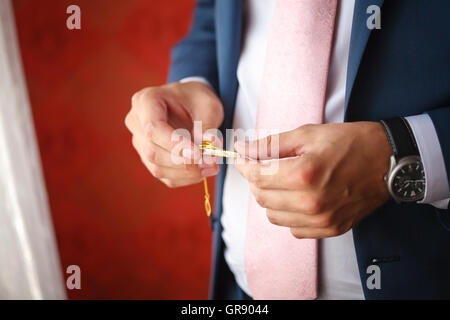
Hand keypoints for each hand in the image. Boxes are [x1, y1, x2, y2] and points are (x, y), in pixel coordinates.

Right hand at [125, 82, 223, 187]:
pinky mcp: (150, 159)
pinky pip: (165, 176)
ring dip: (187, 172)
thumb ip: (209, 125)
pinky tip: (203, 171)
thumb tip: (211, 144)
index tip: (199, 153)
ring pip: (157, 167)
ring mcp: (140, 143)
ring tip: (211, 166)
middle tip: (211, 161)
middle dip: (184, 162)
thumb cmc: (197, 100)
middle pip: (153, 151)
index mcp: (146, 101)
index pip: (153, 128)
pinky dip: (186, 177)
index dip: (175, 144)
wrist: (191, 104)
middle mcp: (137, 123)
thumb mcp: (208, 105)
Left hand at [235, 122, 391, 238]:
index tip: (242, 157)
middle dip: (256, 180)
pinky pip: (293, 228)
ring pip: (273, 216)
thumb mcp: (308, 134)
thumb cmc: (350, 143)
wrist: (388, 161)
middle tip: (264, 166)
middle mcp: (311, 202)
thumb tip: (243, 149)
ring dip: (271, 198)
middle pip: (261, 197)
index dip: (244, 165)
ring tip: (283, 181)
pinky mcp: (330, 229)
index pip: (256, 177)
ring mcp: (322, 220)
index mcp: (303, 174)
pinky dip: (288, 213)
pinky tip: (298, 197)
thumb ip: (270, 144)